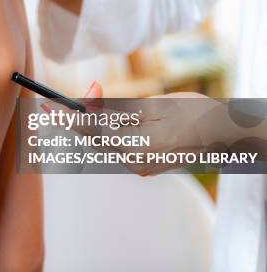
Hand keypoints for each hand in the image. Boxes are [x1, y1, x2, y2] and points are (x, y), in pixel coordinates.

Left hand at [42, 87, 221, 175]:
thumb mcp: (153, 103)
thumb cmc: (193, 111)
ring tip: (88, 109)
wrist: (224, 134)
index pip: (92, 129)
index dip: (67, 117)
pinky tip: (112, 122)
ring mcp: (139, 169)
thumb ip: (118, 108)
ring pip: (103, 143)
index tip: (46, 107)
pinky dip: (109, 134)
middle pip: (93, 138)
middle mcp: (135, 162)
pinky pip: (116, 148)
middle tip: (52, 107)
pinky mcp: (143, 169)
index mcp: (139, 145)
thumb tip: (87, 103)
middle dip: (77, 120)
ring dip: (94, 126)